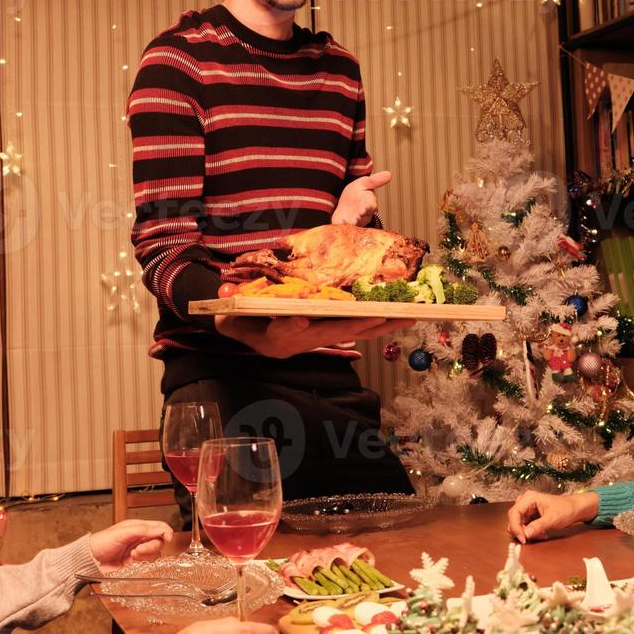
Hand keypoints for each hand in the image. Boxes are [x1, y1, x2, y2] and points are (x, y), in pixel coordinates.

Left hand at [89, 519, 173, 570]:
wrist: (90, 560)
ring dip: (146, 555)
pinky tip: (132, 562)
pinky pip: (147, 563)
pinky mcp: (135, 564)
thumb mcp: (122, 532)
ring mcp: (137, 551)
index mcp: (137, 527)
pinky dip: (143, 563)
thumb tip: (159, 529)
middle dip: (151, 546)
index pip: (158, 527)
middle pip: (158, 542)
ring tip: (132, 556)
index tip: (168, 537)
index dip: (166, 531)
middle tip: (138, 550)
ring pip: (154, 554)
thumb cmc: (102, 542)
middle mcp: (140, 539)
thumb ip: (142, 530)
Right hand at [214, 314, 412, 358]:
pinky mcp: (327, 333)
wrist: (246, 334)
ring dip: (381, 325)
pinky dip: (376, 321)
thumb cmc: (237, 321)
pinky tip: (397, 315)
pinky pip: (356, 328)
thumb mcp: (228, 316)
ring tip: (409, 316)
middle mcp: (302, 342)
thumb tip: (224, 291)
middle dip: (364, 325)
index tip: (300, 318)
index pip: (285, 332)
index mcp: (275, 339)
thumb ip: (228, 306)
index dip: (293, 326)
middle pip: (336, 334)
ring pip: (353, 332)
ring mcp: (317, 339)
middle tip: (392, 316)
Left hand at [331, 171, 391, 225]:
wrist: (344, 205)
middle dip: (360, 217)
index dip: (368, 207)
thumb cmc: (356, 195)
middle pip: (363, 217)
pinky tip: (339, 224)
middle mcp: (363, 214)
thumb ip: (375, 180)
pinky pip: (343, 226)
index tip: (365, 208)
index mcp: (369, 204)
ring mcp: (354, 221)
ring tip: (349, 223)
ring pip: (355, 224)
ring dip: (352, 223)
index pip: (371, 205)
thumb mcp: (364, 183)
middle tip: (356, 218)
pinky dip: (341, 225)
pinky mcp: (344, 225)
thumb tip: (389, 174)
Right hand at [506, 491, 596, 541]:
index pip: (514, 513)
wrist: (575, 509)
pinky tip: (542, 533)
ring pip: (518, 525)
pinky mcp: (530, 516)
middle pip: (514, 519)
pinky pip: (524, 527)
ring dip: (527, 533)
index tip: (523, 539)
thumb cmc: (565, 509)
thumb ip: (537, 526)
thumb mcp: (552, 519)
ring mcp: (527, 509)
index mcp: (528, 498)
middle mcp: (525, 502)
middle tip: (534, 537)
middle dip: (522, 531)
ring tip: (541, 534)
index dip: (515, 527)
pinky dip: (531, 533)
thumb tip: (525, 535)